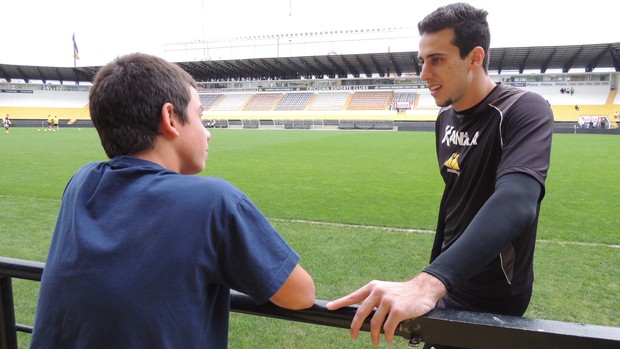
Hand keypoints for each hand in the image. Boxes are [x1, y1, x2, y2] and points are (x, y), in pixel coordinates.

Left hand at [326, 272, 446, 345]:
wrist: (423, 289)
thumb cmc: (403, 293)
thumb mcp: (386, 290)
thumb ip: (374, 299)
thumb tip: (362, 315)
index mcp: (373, 287)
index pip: (353, 296)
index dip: (340, 302)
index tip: (329, 307)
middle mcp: (378, 292)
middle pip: (360, 313)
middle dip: (354, 327)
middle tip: (352, 336)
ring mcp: (388, 301)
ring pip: (374, 324)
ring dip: (373, 336)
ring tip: (375, 341)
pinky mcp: (398, 310)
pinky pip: (387, 328)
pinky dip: (387, 336)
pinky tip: (388, 338)